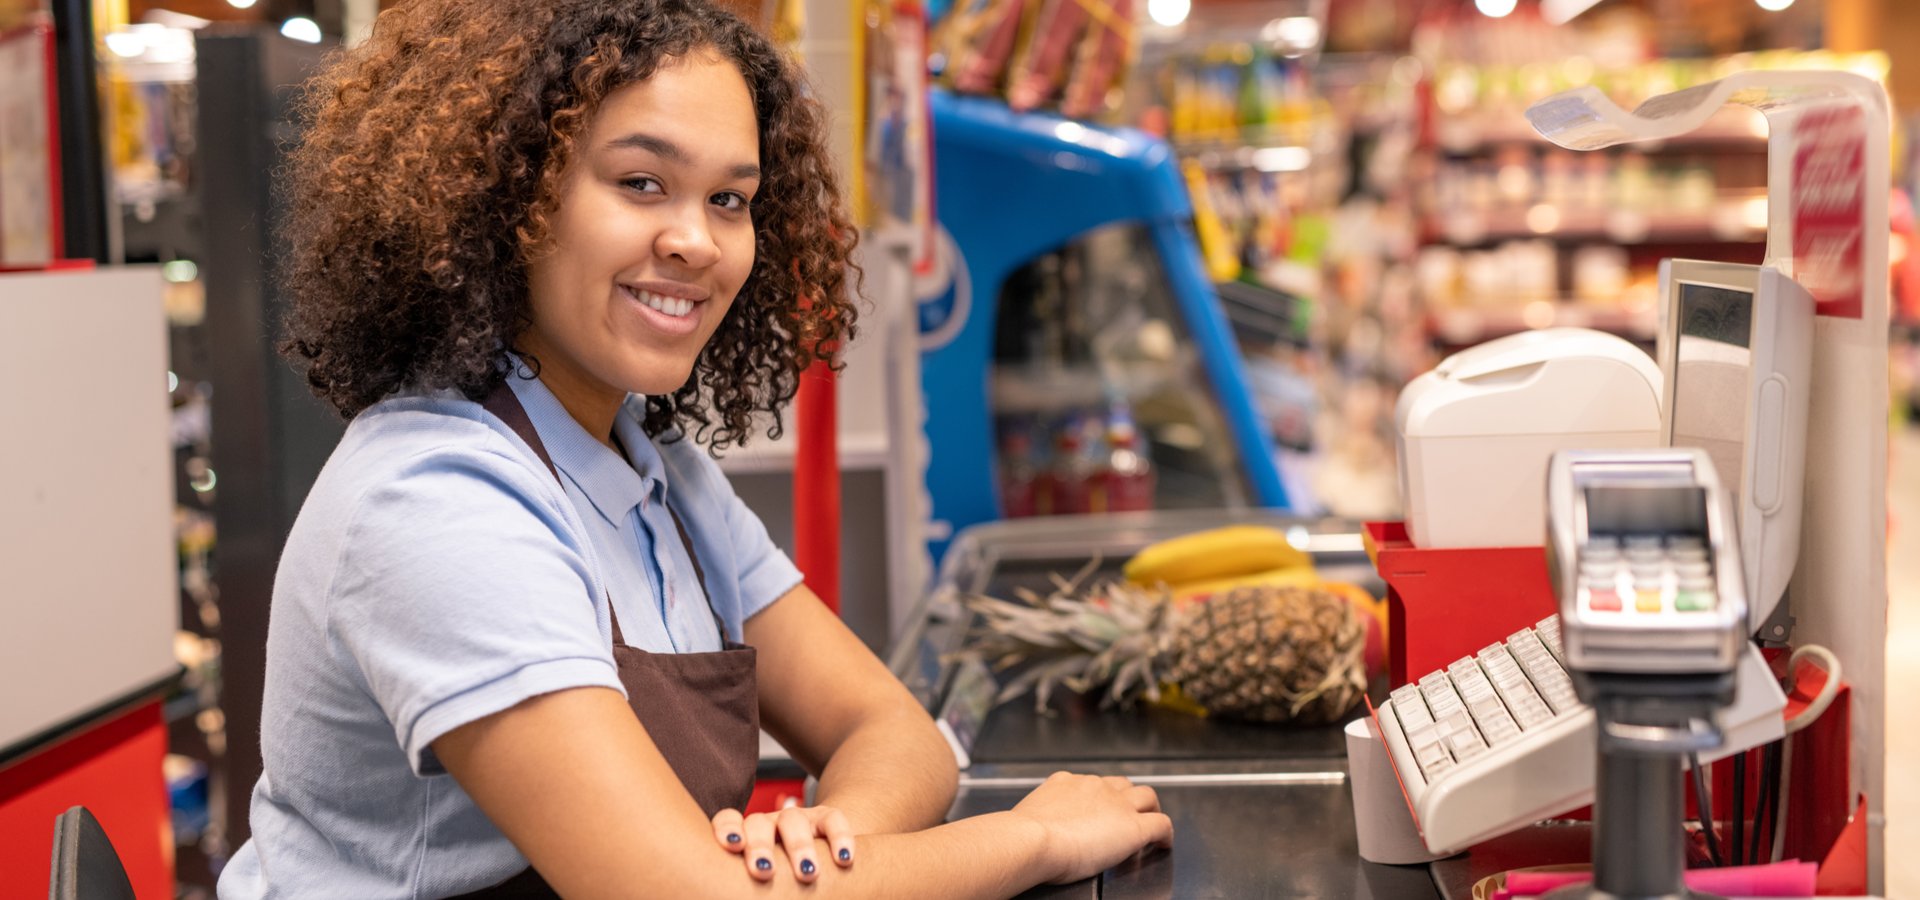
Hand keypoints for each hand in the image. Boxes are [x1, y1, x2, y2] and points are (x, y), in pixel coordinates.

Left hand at [710, 804, 854, 883]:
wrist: (824, 863)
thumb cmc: (781, 883)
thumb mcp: (766, 883)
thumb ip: (752, 887)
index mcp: (746, 838)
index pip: (728, 821)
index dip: (727, 829)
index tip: (732, 845)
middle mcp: (769, 825)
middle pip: (758, 824)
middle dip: (760, 847)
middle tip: (764, 873)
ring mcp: (798, 819)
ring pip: (793, 820)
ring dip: (799, 847)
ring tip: (808, 874)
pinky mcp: (827, 818)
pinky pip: (833, 820)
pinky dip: (839, 838)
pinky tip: (844, 860)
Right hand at [1010, 772, 1172, 883]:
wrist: (1032, 839)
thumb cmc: (1022, 835)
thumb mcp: (1029, 815)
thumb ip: (1039, 816)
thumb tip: (1032, 829)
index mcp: (1067, 783)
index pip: (1091, 785)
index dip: (1100, 798)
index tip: (1098, 812)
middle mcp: (1094, 787)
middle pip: (1122, 784)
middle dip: (1128, 797)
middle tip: (1129, 814)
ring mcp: (1117, 804)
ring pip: (1146, 796)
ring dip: (1150, 808)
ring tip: (1151, 822)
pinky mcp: (1133, 826)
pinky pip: (1160, 824)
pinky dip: (1165, 833)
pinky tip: (1163, 844)